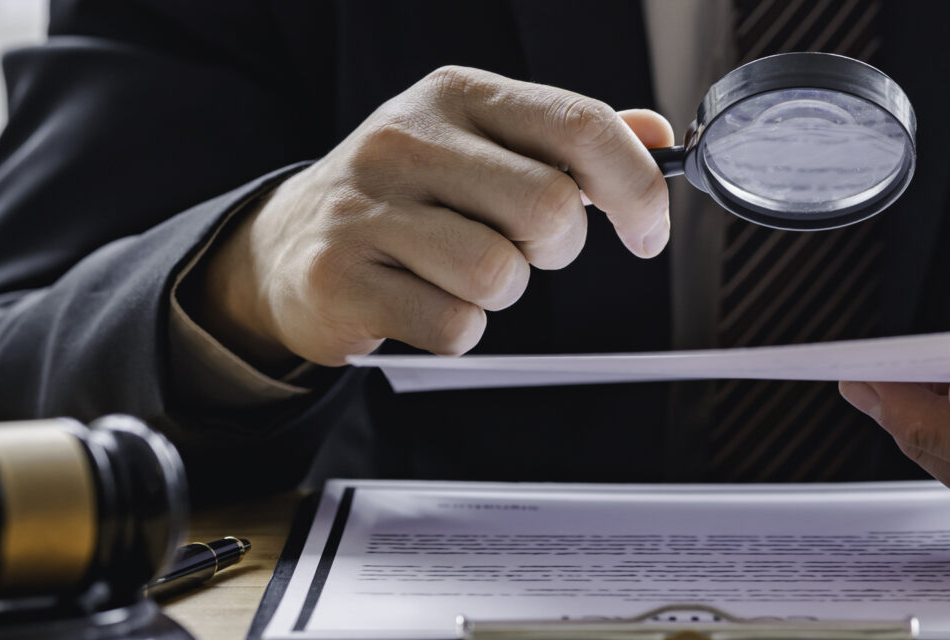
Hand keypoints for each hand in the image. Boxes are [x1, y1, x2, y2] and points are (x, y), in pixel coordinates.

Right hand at [193, 66, 672, 367]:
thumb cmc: (410, 196)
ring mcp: (366, 207)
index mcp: (457, 93)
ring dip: (503, 292)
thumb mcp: (484, 144)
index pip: (580, 125)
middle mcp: (407, 138)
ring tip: (462, 273)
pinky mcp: (341, 278)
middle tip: (525, 250)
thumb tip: (660, 138)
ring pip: (499, 273)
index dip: (636, 187)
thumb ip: (569, 140)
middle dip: (557, 247)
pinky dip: (458, 330)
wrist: (288, 246)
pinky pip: (453, 326)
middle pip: (548, 207)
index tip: (647, 232)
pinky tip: (423, 301)